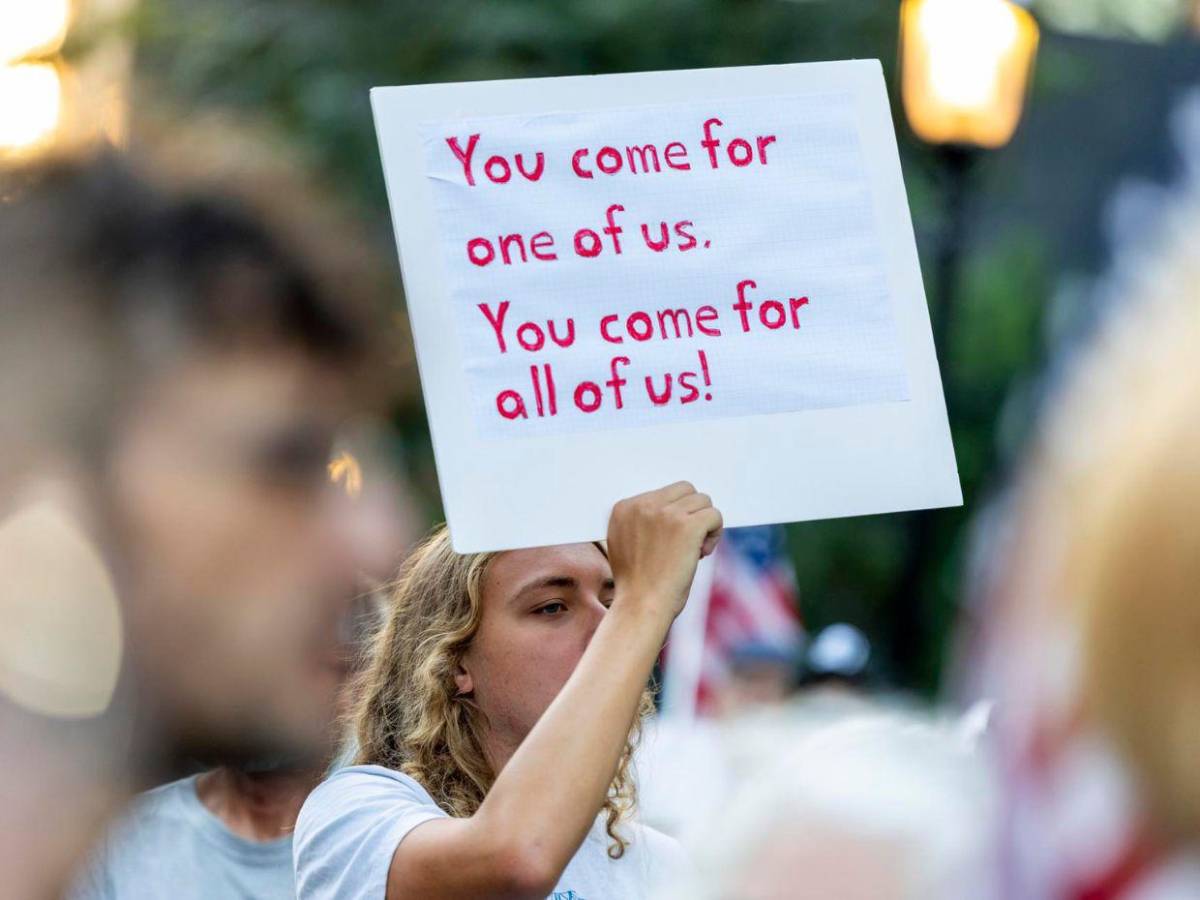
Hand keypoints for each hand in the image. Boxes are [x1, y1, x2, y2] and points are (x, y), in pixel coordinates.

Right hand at [606, 482, 722, 622]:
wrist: (640, 607)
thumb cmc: (637, 584)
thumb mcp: (626, 544)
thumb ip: (643, 521)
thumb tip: (676, 505)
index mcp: (624, 507)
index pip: (665, 493)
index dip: (674, 516)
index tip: (668, 541)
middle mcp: (643, 505)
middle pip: (686, 490)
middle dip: (692, 514)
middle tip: (686, 543)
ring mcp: (665, 514)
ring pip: (703, 502)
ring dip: (704, 525)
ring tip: (694, 550)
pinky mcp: (687, 526)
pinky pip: (715, 515)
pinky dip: (714, 533)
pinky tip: (702, 553)